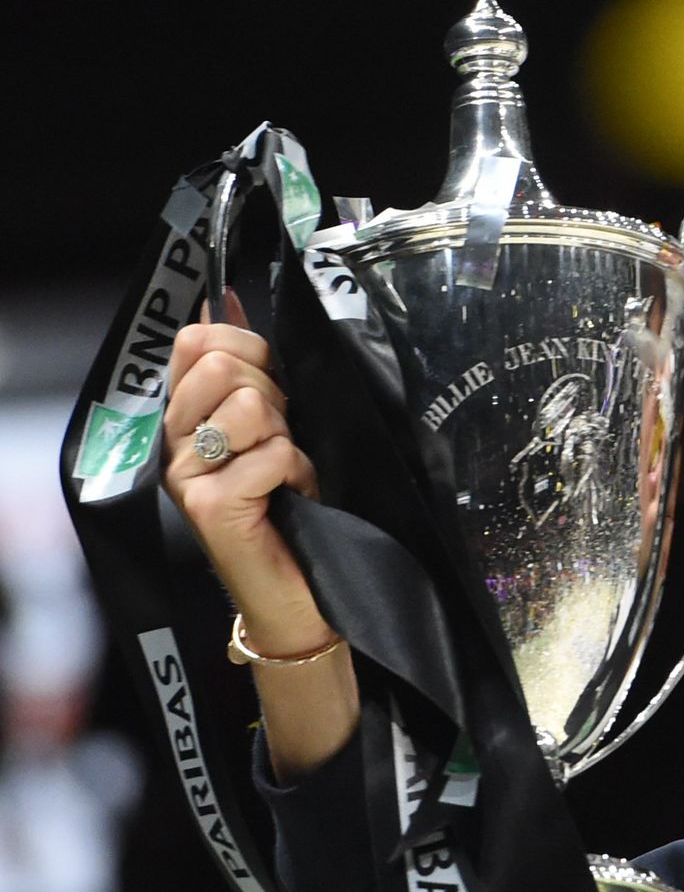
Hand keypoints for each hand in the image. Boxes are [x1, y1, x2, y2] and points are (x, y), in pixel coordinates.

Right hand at [161, 293, 331, 656]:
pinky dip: (298, 475)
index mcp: (186, 414)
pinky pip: (272, 455)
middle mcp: (175, 441)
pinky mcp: (208, 506)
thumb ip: (251, 367)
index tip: (274, 391)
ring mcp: (185, 474)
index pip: (201, 340)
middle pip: (228, 367)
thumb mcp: (275, 425)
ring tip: (286, 474)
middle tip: (285, 442)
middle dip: (277, 398)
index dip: (252, 352)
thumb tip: (229, 298)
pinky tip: (291, 501)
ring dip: (289, 439)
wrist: (300, 593)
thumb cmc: (293, 507)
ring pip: (252, 406)